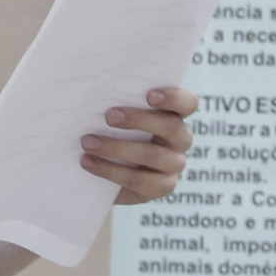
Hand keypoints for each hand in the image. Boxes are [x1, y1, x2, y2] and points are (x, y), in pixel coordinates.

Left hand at [85, 87, 197, 203]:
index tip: (149, 95)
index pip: (187, 103)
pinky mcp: (161, 186)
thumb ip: (117, 102)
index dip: (174, 97)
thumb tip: (94, 89)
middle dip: (139, 119)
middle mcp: (180, 139)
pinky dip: (110, 170)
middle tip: (109, 116)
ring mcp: (174, 165)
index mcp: (174, 115)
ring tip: (88, 142)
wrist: (105, 170)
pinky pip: (138, 179)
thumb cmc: (111, 130)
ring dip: (116, 147)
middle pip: (171, 127)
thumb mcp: (115, 114)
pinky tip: (88, 162)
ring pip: (152, 155)